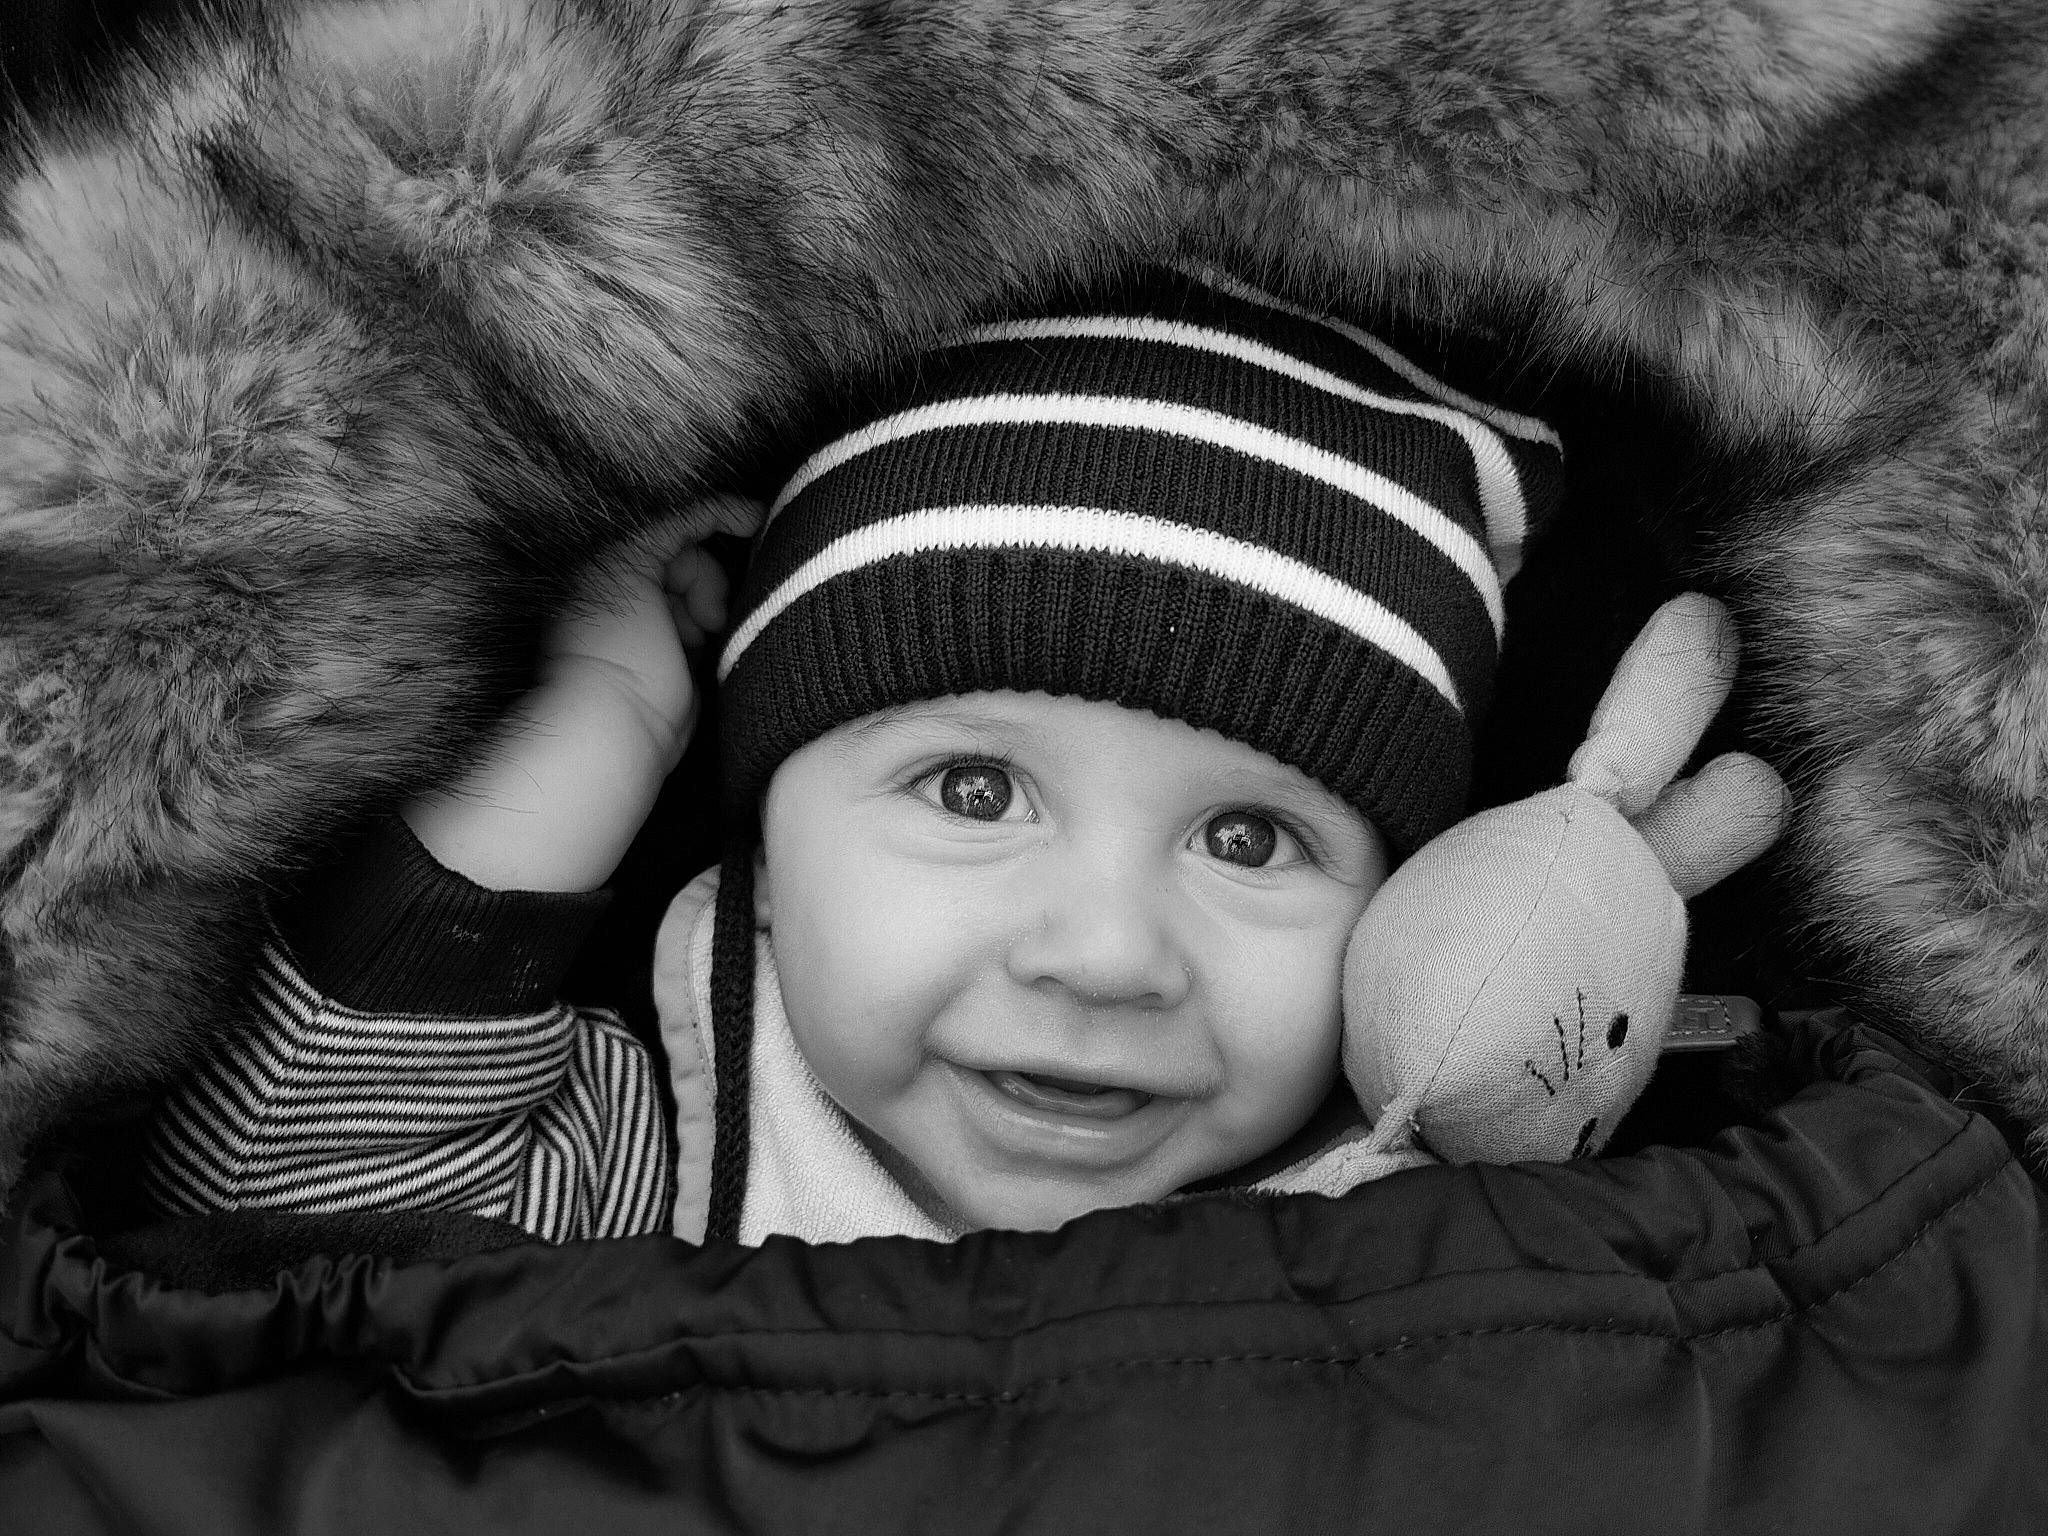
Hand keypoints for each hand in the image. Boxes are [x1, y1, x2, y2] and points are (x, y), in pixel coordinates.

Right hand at [404, 497, 762, 890]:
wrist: (610, 729)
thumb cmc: (642, 726)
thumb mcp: (675, 678)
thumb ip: (687, 645)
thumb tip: (718, 623)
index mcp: (613, 619)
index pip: (667, 589)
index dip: (704, 594)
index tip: (727, 614)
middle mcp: (605, 589)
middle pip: (680, 566)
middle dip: (709, 594)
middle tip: (712, 632)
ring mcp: (611, 571)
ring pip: (685, 550)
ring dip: (709, 586)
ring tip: (704, 628)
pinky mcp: (630, 560)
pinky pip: (683, 521)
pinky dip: (720, 513)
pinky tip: (752, 517)